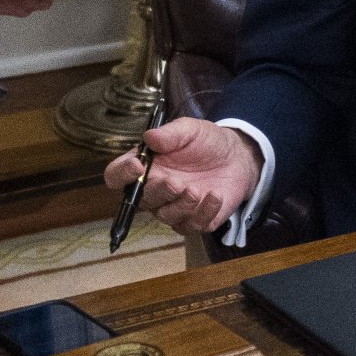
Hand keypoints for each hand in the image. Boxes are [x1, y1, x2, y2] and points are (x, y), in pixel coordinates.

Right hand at [106, 118, 261, 234]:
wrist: (238, 157)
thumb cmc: (207, 142)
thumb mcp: (190, 129)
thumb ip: (170, 134)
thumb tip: (150, 137)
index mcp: (146, 167)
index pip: (117, 176)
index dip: (121, 174)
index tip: (137, 166)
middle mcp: (154, 190)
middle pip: (142, 200)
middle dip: (158, 192)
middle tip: (176, 182)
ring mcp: (174, 207)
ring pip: (166, 216)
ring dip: (181, 206)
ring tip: (197, 191)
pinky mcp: (195, 220)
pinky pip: (192, 226)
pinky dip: (204, 213)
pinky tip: (215, 196)